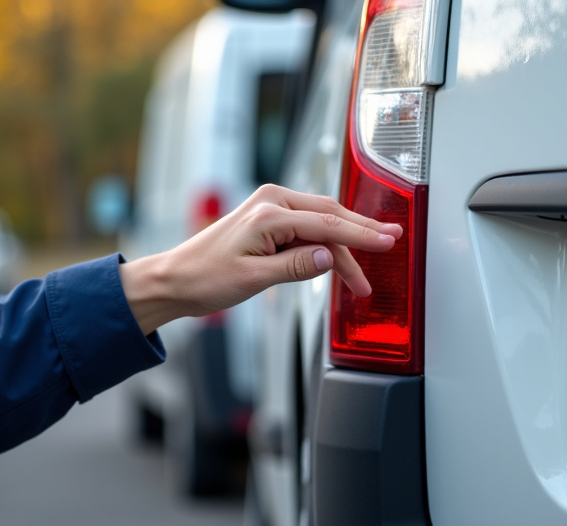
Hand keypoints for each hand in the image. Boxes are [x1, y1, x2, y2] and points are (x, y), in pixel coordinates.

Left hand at [119, 184, 402, 333]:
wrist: (175, 279)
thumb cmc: (204, 278)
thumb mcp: (253, 279)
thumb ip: (294, 266)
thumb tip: (328, 257)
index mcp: (268, 213)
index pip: (326, 224)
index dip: (361, 235)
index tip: (388, 241)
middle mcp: (272, 203)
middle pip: (330, 218)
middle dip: (361, 237)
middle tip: (391, 246)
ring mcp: (271, 210)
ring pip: (322, 225)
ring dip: (343, 250)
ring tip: (360, 281)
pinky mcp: (270, 221)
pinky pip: (308, 230)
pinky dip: (326, 247)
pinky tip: (338, 263)